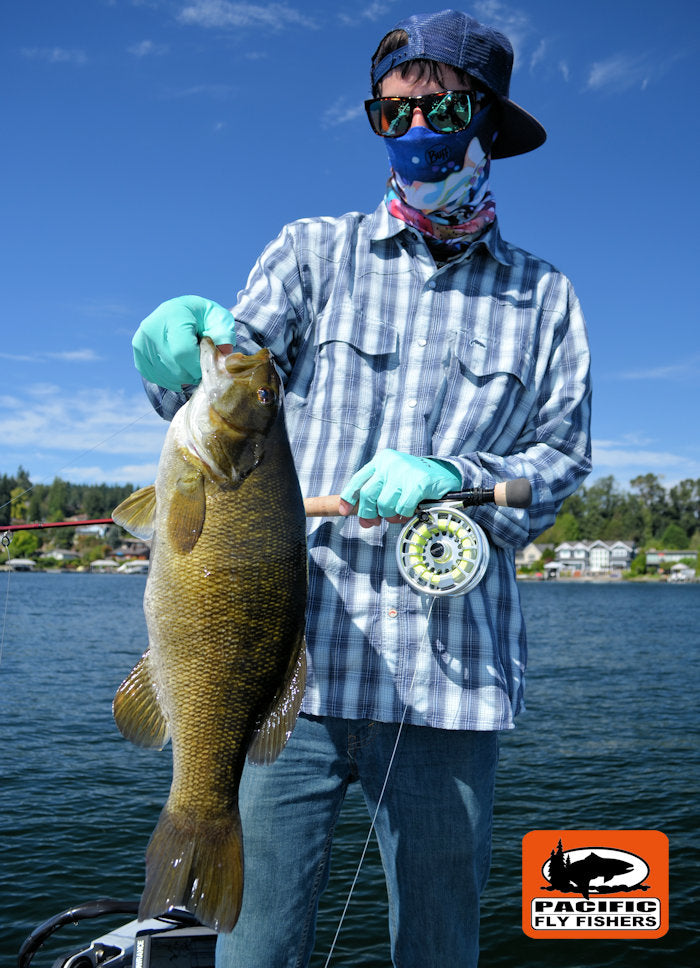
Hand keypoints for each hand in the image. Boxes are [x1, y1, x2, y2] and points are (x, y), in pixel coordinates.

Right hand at [132, 295, 235, 389]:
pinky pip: (157, 378)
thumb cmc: (203, 318)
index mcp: (173, 315)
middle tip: (201, 366)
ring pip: (166, 375)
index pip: (182, 352)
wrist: (180, 314)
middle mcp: (152, 327)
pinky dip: (172, 379)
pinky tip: (180, 367)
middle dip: (193, 373)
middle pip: (174, 367)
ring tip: (191, 364)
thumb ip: (224, 333)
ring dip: (184, 378)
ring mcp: (141, 342)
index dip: (197, 365)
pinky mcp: (138, 355)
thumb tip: (222, 352)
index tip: (206, 363)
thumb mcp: (219, 319)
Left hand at [339, 449, 461, 527]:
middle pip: (368, 495)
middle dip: (369, 513)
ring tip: (400, 513)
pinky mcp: (418, 483)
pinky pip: (402, 508)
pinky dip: (405, 514)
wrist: (445, 473)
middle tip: (376, 522)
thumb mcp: (392, 480)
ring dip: (391, 515)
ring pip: (384, 505)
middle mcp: (390, 463)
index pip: (358, 480)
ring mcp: (404, 472)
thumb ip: (377, 495)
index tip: (345, 511)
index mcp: (381, 461)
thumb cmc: (415, 480)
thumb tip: (365, 520)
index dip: (349, 497)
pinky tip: (411, 510)